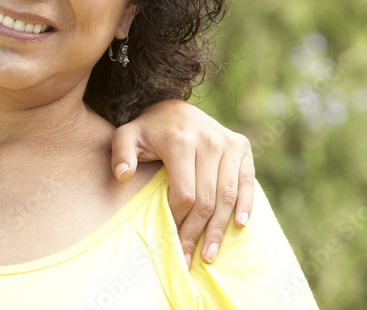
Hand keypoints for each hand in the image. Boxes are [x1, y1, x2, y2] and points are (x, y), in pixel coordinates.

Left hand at [110, 99, 254, 267]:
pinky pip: (246, 181)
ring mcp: (228, 144)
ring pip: (227, 196)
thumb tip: (122, 176)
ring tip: (210, 254)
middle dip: (196, 233)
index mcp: (180, 141)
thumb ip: (120, 153)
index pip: (184, 193)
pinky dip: (246, 205)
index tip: (169, 238)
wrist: (175, 107)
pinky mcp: (242, 147)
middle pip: (206, 199)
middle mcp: (209, 141)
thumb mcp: (127, 135)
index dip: (177, 219)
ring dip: (220, 229)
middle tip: (188, 259)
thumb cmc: (148, 129)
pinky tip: (239, 226)